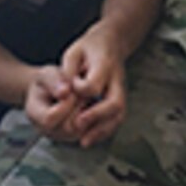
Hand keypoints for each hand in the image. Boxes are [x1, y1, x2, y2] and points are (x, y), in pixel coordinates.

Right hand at [24, 65, 83, 139]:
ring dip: (86, 112)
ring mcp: (60, 136)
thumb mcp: (47, 74)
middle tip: (83, 91)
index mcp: (35, 114)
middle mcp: (46, 130)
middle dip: (77, 107)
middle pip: (66, 127)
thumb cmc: (48, 81)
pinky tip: (89, 103)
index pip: (50, 117)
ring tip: (85, 96)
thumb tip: (65, 92)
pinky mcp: (75, 136)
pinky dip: (90, 117)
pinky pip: (87, 132)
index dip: (65, 103)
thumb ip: (53, 81)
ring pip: (79, 131)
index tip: (72, 89)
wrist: (52, 91)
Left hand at [57, 25, 126, 146]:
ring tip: (83, 141)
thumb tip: (64, 93)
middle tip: (77, 124)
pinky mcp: (119, 99)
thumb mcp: (74, 53)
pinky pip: (116, 118)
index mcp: (104, 64)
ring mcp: (121, 91)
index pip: (94, 84)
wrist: (111, 43)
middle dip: (96, 117)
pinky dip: (104, 131)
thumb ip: (68, 72)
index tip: (71, 86)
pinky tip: (89, 139)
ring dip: (101, 130)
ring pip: (118, 115)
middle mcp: (116, 79)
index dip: (80, 89)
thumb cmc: (89, 48)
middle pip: (114, 103)